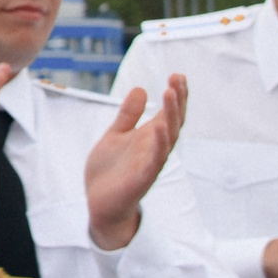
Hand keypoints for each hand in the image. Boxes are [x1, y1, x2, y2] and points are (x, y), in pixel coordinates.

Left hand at [86, 74, 185, 250]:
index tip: (178, 74)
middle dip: (177, 101)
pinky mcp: (141, 179)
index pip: (169, 113)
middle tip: (177, 79)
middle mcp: (154, 149)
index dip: (176, 96)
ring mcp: (150, 164)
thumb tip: (141, 89)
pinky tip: (159, 128)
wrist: (100, 203)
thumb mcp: (116, 135)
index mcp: (150, 137)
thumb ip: (128, 115)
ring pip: (167, 139)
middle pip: (173, 122)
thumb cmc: (111, 170)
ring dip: (171, 117)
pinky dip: (158, 145)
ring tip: (170, 94)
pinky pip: (154, 162)